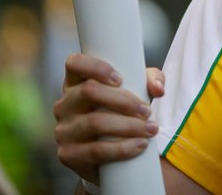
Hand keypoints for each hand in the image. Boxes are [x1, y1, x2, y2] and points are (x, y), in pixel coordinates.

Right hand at [53, 53, 165, 184]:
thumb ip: (149, 81)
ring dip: (128, 126)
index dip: (95, 67)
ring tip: (150, 129)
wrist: (109, 157)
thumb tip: (158, 89)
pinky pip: (96, 151)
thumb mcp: (135, 91)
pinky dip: (122, 148)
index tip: (120, 78)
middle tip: (147, 110)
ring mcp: (63, 130)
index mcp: (75, 83)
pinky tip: (140, 145)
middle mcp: (64, 104)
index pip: (74, 63)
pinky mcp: (68, 155)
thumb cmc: (121, 113)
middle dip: (123, 100)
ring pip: (94, 122)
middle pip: (89, 91)